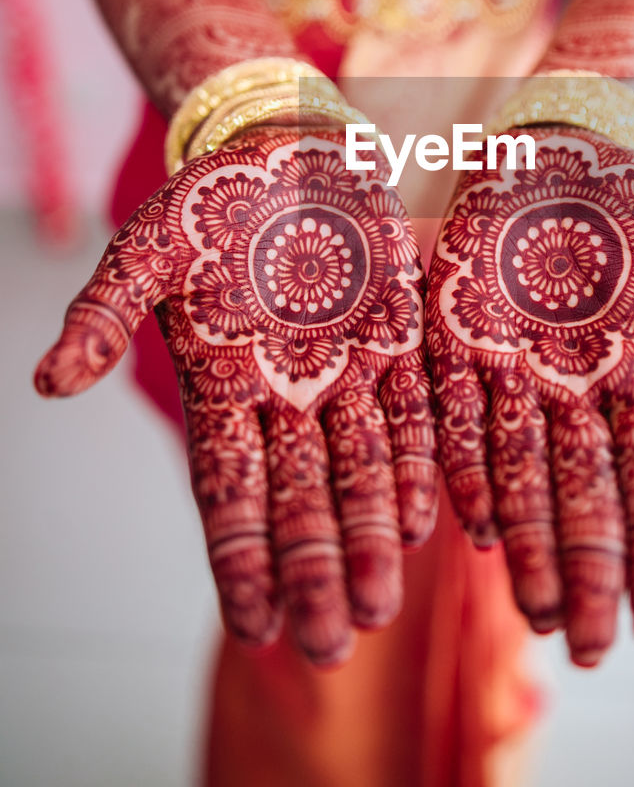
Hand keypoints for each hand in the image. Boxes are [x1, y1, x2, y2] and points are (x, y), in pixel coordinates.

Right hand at [36, 128, 435, 664]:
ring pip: (362, 472)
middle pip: (302, 501)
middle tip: (331, 643)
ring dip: (371, 538)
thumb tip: (46, 383)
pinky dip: (420, 462)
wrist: (285, 146)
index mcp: (221, 387)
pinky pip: (411, 412)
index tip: (255, 628)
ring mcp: (345, 372)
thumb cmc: (207, 200)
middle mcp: (285, 396)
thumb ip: (105, 314)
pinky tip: (431, 519)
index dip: (240, 561)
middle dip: (315, 572)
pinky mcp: (398, 338)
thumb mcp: (146, 248)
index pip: (228, 493)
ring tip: (380, 606)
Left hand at [426, 126, 633, 664]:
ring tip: (536, 614)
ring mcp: (517, 371)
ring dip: (528, 546)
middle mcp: (578, 392)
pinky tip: (470, 529)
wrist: (569, 146)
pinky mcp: (459, 341)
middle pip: (585, 500)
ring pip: (522, 476)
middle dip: (589, 574)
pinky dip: (463, 471)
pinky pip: (460, 419)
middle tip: (590, 651)